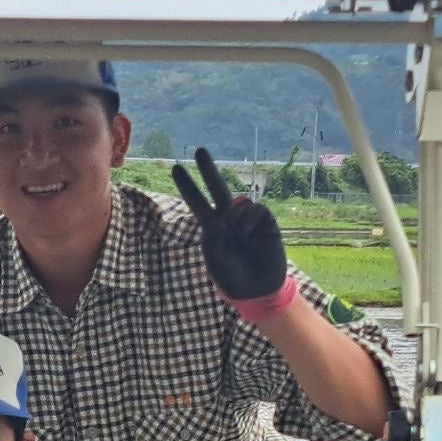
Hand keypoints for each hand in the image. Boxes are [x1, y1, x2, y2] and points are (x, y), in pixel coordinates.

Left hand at [171, 148, 289, 303]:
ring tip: (240, 240)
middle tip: (199, 150)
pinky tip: (252, 235)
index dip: (188, 186)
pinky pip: (255, 209)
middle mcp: (229, 218)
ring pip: (239, 203)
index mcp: (212, 228)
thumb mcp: (216, 260)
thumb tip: (225, 212)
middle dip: (208, 169)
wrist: (258, 290)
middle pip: (218, 188)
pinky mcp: (265, 220)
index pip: (198, 203)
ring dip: (236, 220)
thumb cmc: (233, 277)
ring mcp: (247, 218)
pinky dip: (250, 222)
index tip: (176, 168)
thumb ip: (214, 236)